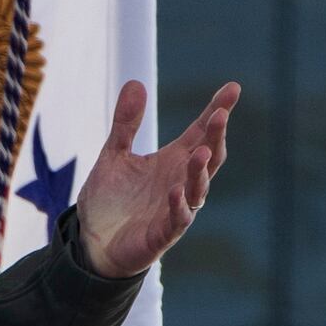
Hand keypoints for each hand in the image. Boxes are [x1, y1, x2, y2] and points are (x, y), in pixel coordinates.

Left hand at [60, 77, 236, 280]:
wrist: (93, 243)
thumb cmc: (110, 200)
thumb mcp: (114, 154)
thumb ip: (126, 123)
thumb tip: (136, 82)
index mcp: (173, 160)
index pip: (201, 132)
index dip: (216, 110)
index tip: (233, 88)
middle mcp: (180, 181)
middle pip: (208, 156)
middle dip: (216, 137)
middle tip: (221, 115)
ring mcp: (175, 208)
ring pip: (198, 189)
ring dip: (200, 171)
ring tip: (200, 152)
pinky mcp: (163, 233)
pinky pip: (177, 219)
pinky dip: (178, 205)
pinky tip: (174, 191)